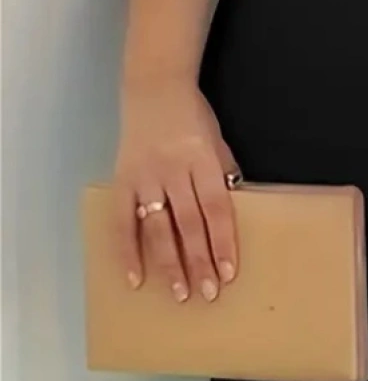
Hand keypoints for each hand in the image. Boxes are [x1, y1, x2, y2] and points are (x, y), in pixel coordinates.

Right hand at [114, 72, 240, 301]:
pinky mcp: (123, 180)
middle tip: (208, 293)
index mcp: (203, 160)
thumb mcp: (218, 141)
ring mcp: (145, 176)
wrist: (154, 88)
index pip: (216, 208)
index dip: (223, 241)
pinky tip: (135, 278)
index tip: (229, 272)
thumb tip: (233, 214)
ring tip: (179, 292)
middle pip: (189, 223)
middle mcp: (174, 170)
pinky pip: (122, 222)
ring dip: (168, 263)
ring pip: (157, 227)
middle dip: (199, 261)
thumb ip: (225, 176)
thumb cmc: (193, 117)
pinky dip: (127, 251)